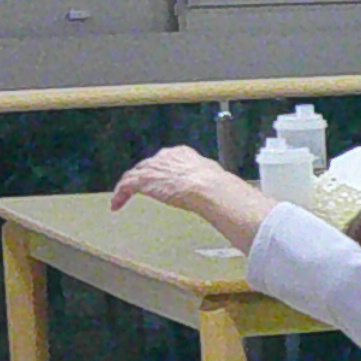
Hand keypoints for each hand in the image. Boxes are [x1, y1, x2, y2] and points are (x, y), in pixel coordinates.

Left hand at [111, 146, 274, 246]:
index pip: (167, 159)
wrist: (208, 189)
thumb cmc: (218, 188)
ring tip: (121, 199)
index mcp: (184, 154)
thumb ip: (222, 191)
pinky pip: (126, 186)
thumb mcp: (220, 184)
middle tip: (139, 190)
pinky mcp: (143, 180)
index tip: (161, 180)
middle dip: (144, 177)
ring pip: (135, 175)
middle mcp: (166, 156)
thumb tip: (245, 204)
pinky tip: (116, 206)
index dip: (162, 170)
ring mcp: (153, 167)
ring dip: (128, 188)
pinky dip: (120, 196)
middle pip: (149, 165)